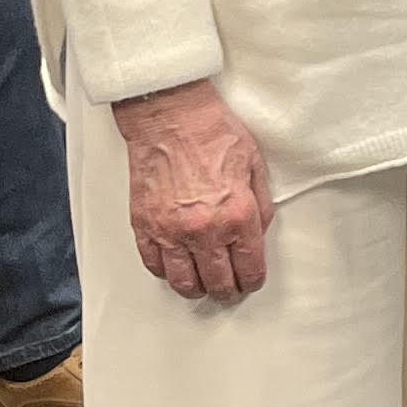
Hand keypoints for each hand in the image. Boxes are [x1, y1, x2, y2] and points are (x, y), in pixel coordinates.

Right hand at [114, 77, 274, 303]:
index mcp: (238, 215)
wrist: (171, 116)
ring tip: (203, 284)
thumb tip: (257, 234)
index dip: (252, 281)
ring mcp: (171, 231)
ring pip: (184, 283)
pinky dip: (166, 271)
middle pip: (218, 283)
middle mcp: (205, 230)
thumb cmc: (212, 132)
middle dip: (228, 290)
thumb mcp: (255, 166)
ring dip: (197, 289)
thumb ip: (260, 206)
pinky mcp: (145, 226)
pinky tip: (175, 266)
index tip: (250, 281)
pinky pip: (155, 265)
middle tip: (229, 288)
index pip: (249, 269)